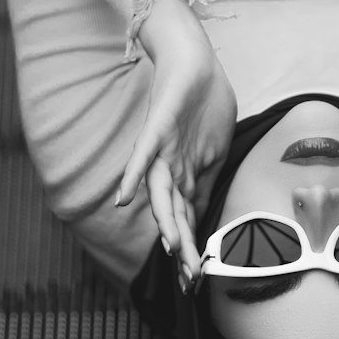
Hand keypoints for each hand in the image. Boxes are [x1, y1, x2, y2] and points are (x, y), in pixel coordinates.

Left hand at [115, 18, 236, 279]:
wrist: (191, 58)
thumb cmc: (204, 101)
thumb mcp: (214, 149)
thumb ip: (207, 180)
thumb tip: (204, 210)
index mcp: (186, 174)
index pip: (188, 219)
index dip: (191, 248)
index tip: (195, 280)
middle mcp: (170, 167)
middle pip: (174, 214)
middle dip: (181, 247)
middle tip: (187, 279)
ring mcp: (162, 149)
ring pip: (160, 192)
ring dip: (164, 221)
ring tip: (169, 248)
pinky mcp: (157, 126)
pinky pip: (143, 154)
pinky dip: (132, 174)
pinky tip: (123, 196)